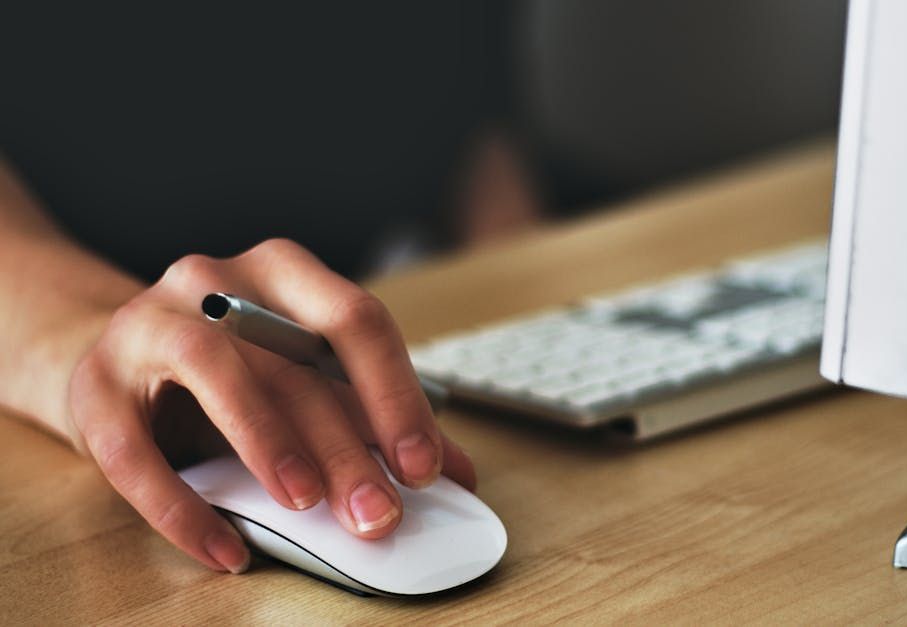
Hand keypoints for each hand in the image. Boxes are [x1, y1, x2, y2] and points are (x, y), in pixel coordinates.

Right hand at [68, 238, 475, 573]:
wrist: (121, 359)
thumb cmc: (233, 370)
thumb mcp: (305, 380)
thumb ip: (373, 418)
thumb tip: (455, 472)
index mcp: (284, 273)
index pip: (355, 321)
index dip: (395, 395)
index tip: (425, 467)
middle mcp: (216, 281)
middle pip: (292, 360)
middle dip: (345, 445)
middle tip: (378, 513)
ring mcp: (148, 324)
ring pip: (215, 372)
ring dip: (268, 442)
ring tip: (306, 504)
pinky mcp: (94, 385)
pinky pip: (133, 449)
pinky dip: (182, 507)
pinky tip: (225, 550)